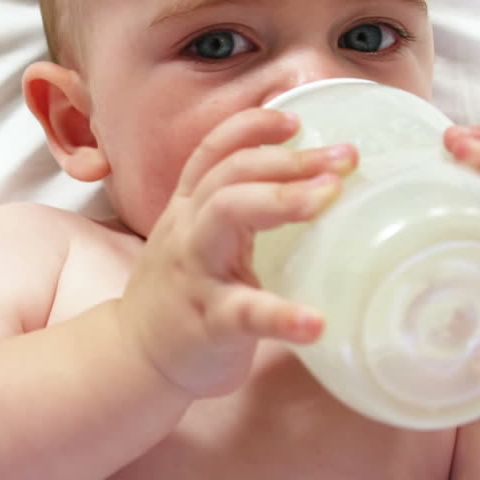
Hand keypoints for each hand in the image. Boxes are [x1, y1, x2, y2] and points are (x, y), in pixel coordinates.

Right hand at [119, 108, 356, 397]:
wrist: (134, 358)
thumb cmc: (180, 296)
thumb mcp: (196, 239)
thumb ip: (233, 210)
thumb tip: (305, 182)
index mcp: (190, 211)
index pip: (214, 153)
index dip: (252, 127)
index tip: (296, 121)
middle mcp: (189, 230)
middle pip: (229, 175)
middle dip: (287, 159)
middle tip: (346, 157)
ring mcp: (197, 274)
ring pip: (226, 216)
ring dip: (281, 200)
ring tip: (330, 197)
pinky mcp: (209, 323)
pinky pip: (245, 313)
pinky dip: (282, 316)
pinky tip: (316, 323)